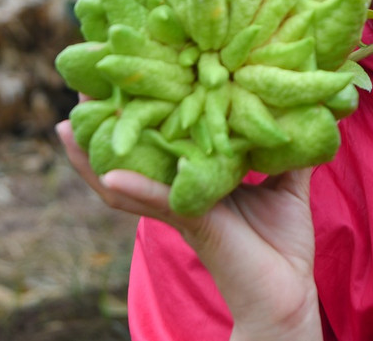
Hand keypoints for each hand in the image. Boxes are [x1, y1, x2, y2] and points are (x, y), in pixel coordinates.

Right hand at [56, 119, 322, 340]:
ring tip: (67, 126)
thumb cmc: (283, 242)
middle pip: (132, 159)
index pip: (163, 142)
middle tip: (81, 93)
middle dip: (104, 130)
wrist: (288, 292)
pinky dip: (135, 189)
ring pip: (126, 183)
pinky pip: (160, 204)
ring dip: (94, 158)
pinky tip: (110, 176)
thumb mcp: (288, 184)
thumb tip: (304, 110)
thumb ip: (287, 150)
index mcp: (200, 178)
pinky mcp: (194, 225)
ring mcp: (182, 209)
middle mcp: (182, 192)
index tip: (128, 80)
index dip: (144, 115)